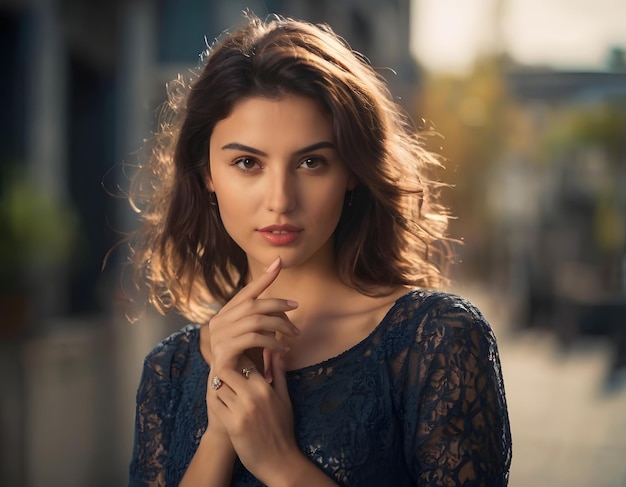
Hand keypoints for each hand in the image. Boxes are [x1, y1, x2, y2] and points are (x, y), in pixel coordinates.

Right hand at [207, 257, 299, 373]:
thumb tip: (282, 303)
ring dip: (279, 325)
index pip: (247, 291)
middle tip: (296, 307)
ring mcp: (218, 337)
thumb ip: (263, 317)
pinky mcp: (223, 352)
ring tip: (294, 334)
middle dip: (277, 303)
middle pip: (253, 304)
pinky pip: (253, 339)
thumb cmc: (246, 360)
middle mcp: (219, 322)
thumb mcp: (256, 334)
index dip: (263, 278)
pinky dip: (272, 341)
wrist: (232, 389)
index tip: (279, 262)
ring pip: (255, 320)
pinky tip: (283, 348)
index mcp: (225, 314)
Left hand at [212, 349, 300, 484]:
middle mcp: (252, 396)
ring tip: (224, 392)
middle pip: (226, 370)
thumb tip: (276, 350)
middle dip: (223, 371)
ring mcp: (241, 410)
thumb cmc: (282, 428)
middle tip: (224, 377)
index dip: (237, 361)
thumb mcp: (284, 398)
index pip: (244, 362)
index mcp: (265, 387)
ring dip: (219, 387)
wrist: (279, 461)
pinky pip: (215, 403)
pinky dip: (215, 401)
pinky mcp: (231, 425)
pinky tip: (222, 405)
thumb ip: (278, 372)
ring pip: (219, 386)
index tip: (234, 364)